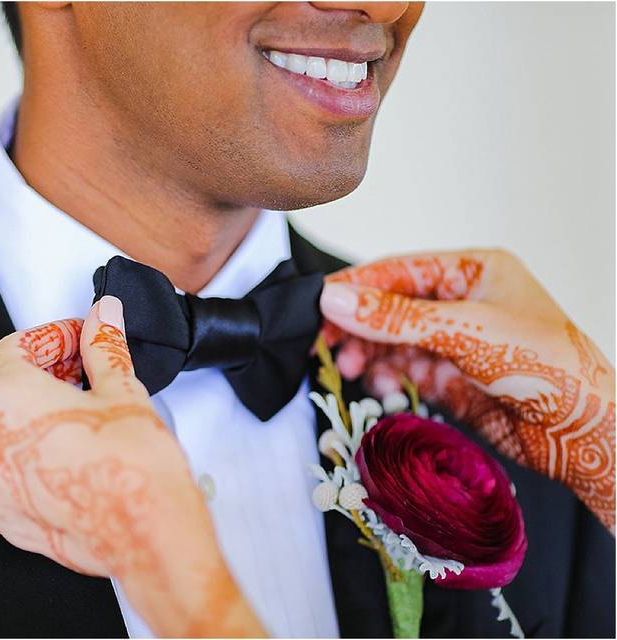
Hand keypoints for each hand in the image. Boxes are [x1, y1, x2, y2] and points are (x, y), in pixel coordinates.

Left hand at [0, 296, 264, 636]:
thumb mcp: (122, 391)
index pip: (16, 348)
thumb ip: (103, 347)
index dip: (53, 337)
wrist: (147, 534)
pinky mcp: (2, 520)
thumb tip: (103, 316)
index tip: (79, 341)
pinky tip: (26, 466)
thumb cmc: (134, 468)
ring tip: (38, 422)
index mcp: (10, 396)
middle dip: (38, 376)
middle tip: (80, 378)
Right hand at [319, 249, 614, 532]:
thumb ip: (395, 317)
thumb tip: (332, 299)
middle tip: (327, 345)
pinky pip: (402, 372)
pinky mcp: (449, 380)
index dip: (356, 288)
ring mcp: (453, 343)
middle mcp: (460, 303)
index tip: (317, 305)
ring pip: (390, 342)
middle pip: (389, 307)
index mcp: (472, 271)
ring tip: (351, 370)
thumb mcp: (464, 332)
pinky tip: (384, 389)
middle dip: (358, 326)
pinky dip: (386, 379)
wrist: (583, 434)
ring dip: (367, 355)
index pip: (398, 271)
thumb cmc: (545, 366)